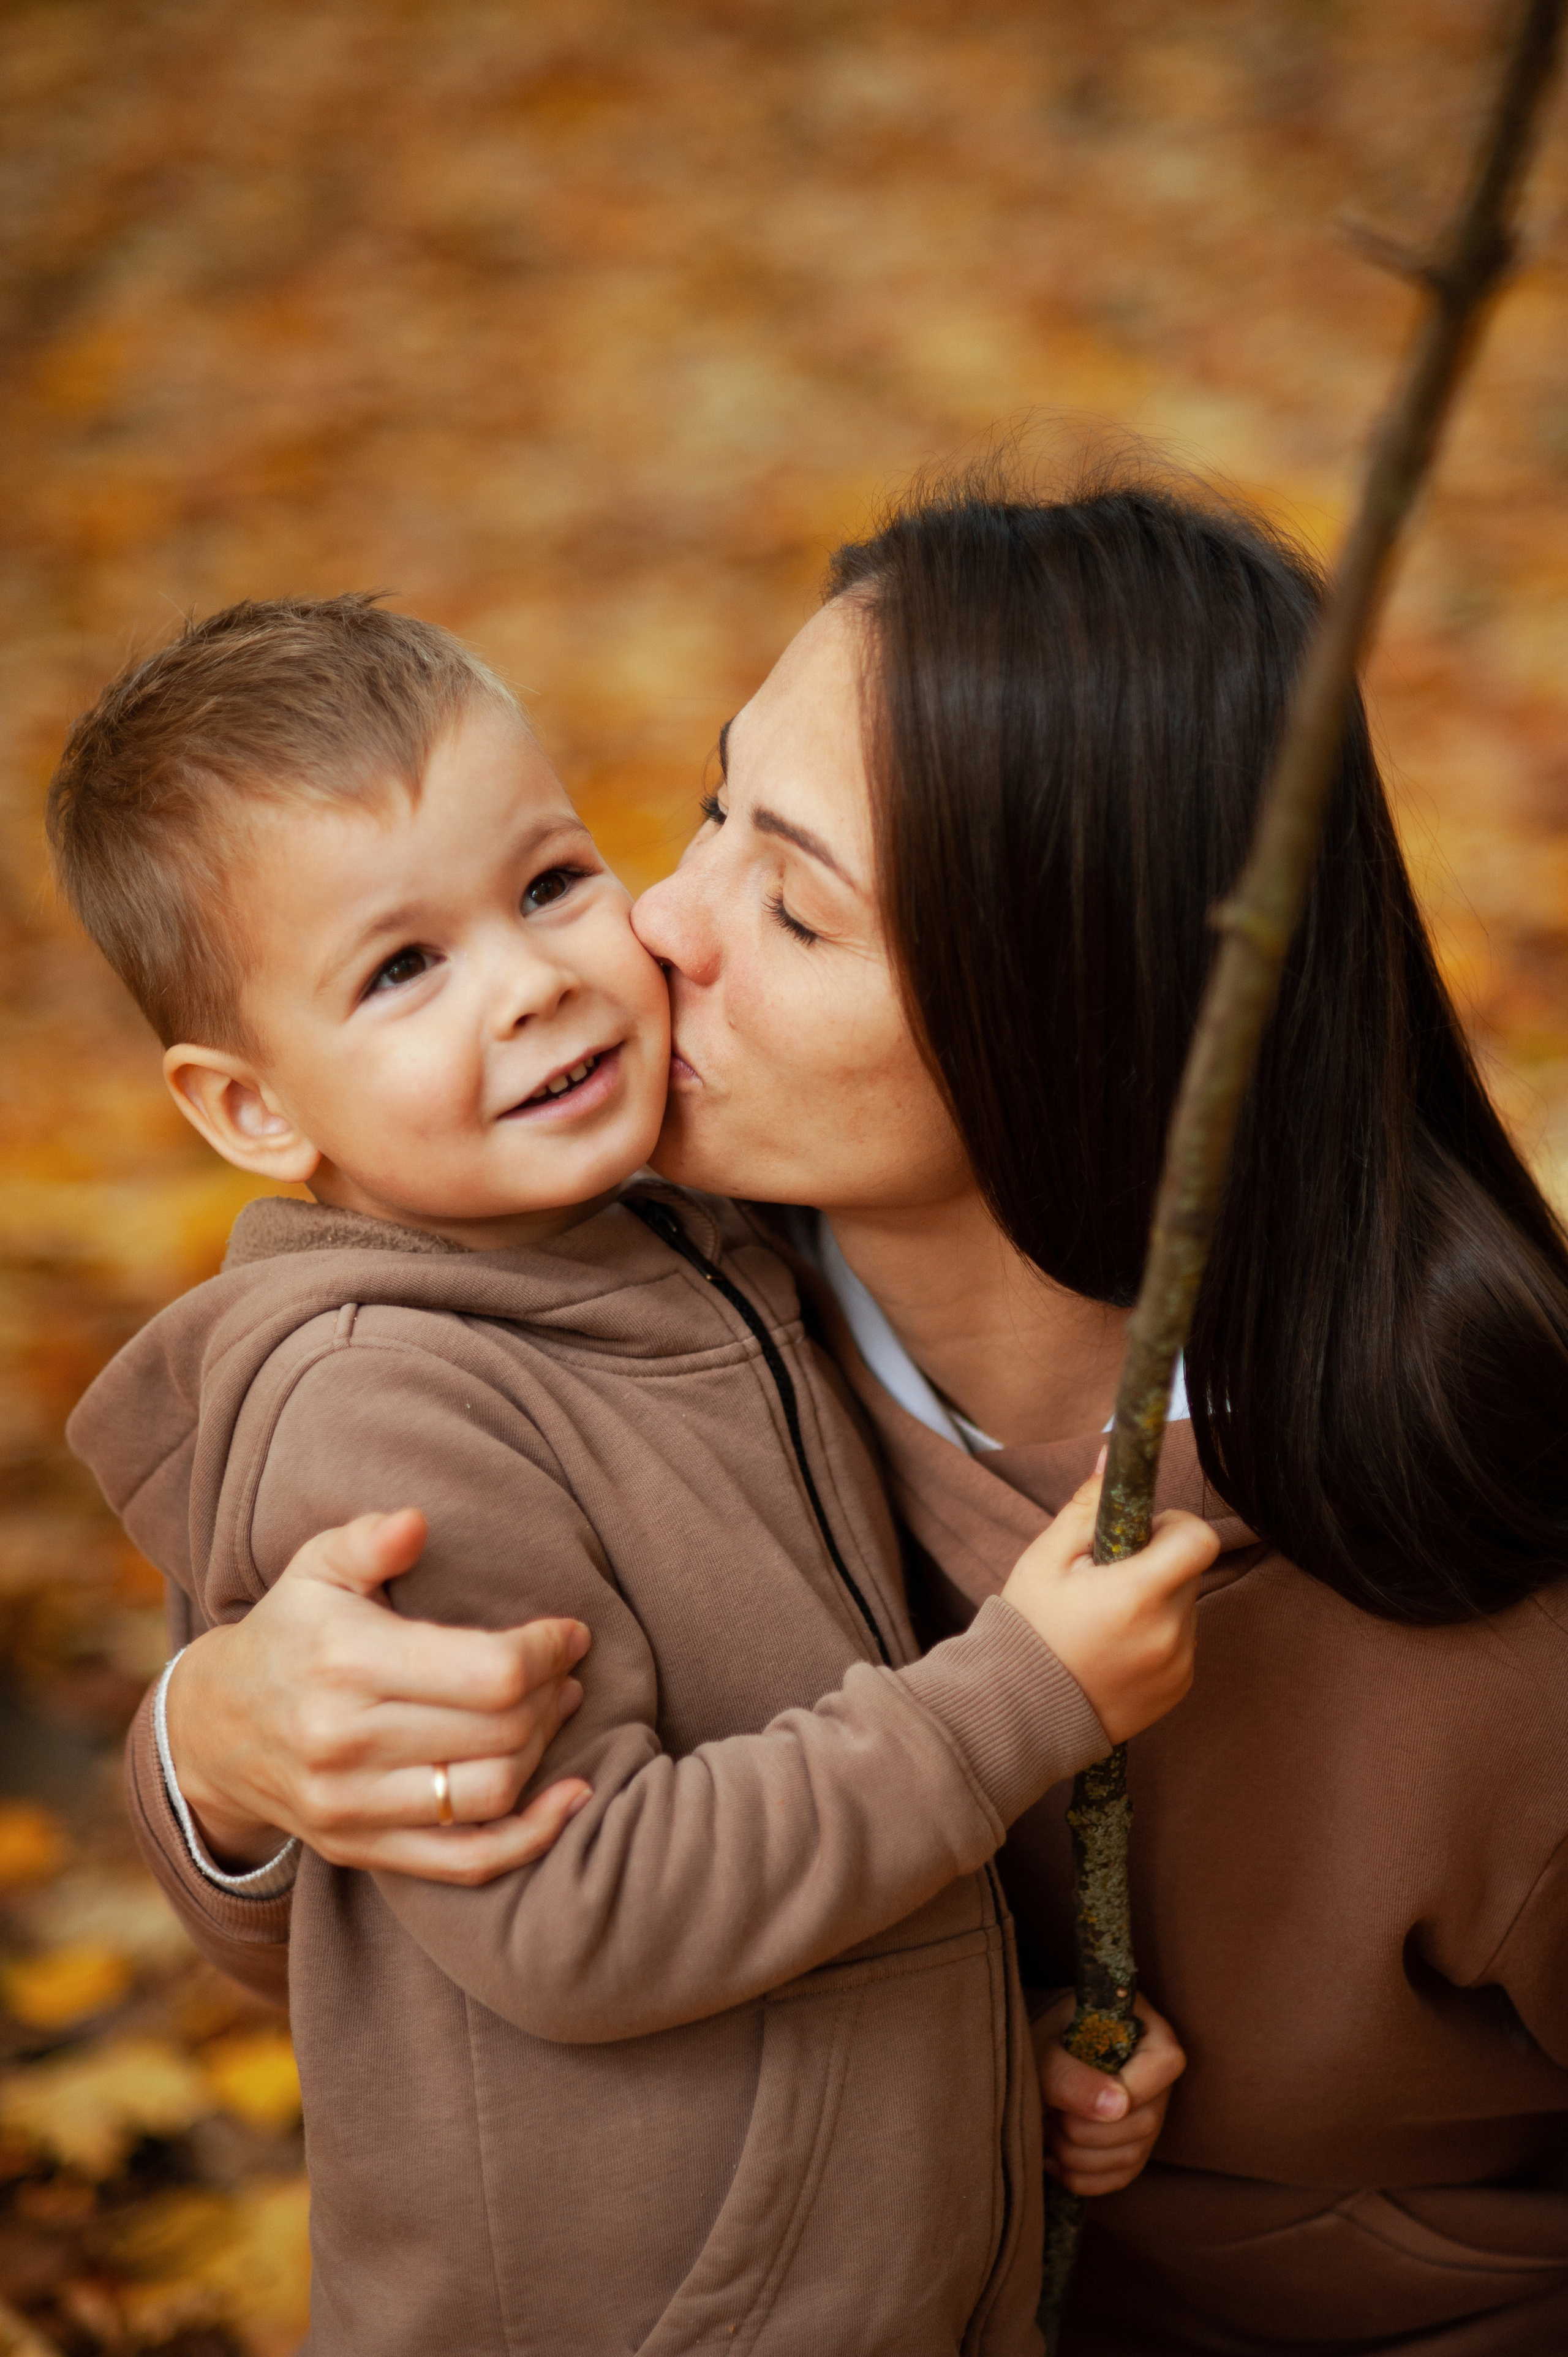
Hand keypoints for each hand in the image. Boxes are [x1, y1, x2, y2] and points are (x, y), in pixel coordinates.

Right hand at [165, 1508, 592, 1885]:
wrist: (213, 1729)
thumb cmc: (289, 1632)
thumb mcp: (316, 1568)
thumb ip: (368, 1540)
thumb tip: (416, 1522)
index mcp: (346, 1661)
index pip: (488, 1672)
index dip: (546, 1652)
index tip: (570, 1633)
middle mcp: (345, 1741)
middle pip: (500, 1731)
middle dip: (552, 1694)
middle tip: (566, 1668)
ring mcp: (350, 1806)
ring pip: (491, 1794)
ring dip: (545, 1751)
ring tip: (558, 1709)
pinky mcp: (359, 1850)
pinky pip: (467, 1863)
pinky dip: (531, 1838)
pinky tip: (571, 1800)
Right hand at [1000, 1459, 1216, 1743]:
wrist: (1020, 1714)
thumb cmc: (1029, 1629)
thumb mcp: (1046, 1559)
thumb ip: (1086, 1507)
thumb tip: (1113, 1456)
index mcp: (1138, 1595)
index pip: (1198, 1538)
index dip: (1174, 1526)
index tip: (1141, 1535)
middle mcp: (1168, 1632)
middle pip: (1188, 1570)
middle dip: (1156, 1563)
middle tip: (1107, 1580)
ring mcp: (1178, 1664)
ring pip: (1185, 1605)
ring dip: (1157, 1601)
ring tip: (1106, 1620)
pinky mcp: (1180, 1687)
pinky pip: (1181, 1641)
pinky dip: (1156, 1635)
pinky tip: (1114, 1648)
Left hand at [1033, 1989, 1185, 2195]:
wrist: (1040, 2049)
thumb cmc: (1046, 2037)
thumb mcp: (1048, 2048)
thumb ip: (1074, 2076)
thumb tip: (1118, 2108)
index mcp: (1151, 2034)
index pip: (1162, 2065)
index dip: (1123, 2091)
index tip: (1074, 2100)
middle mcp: (1159, 2078)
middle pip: (1143, 2122)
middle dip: (1085, 2129)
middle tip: (1048, 2111)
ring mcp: (1151, 2115)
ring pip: (1131, 2156)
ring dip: (1078, 2154)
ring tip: (1047, 2129)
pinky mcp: (1135, 2145)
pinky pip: (1121, 2177)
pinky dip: (1083, 2178)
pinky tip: (1052, 2160)